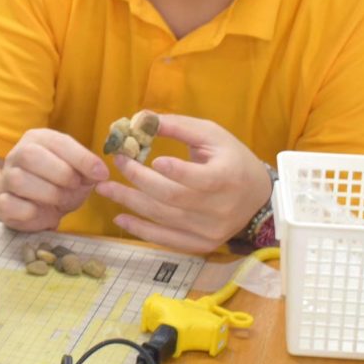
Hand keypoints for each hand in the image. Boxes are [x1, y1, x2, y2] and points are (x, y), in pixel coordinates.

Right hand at [0, 128, 108, 231]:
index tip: (101, 174)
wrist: (31, 205)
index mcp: (38, 139)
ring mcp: (6, 177)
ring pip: (19, 180)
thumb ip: (89, 171)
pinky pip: (10, 204)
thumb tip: (100, 173)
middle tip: (74, 186)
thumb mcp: (78, 174)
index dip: (82, 158)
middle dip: (60, 173)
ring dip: (48, 194)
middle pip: (30, 155)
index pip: (58, 142)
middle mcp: (17, 154)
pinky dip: (30, 211)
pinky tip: (40, 212)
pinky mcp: (0, 201)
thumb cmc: (57, 184)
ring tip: (60, 200)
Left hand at [93, 114, 273, 252]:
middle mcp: (219, 208)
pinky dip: (141, 231)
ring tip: (105, 188)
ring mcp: (210, 230)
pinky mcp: (202, 244)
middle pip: (172, 197)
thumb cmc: (231, 158)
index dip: (174, 170)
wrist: (258, 197)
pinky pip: (167, 240)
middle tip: (117, 162)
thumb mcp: (211, 135)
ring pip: (164, 218)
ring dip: (130, 202)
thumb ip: (178, 126)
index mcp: (227, 177)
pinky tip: (120, 218)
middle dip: (138, 178)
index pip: (197, 178)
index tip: (151, 158)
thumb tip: (140, 119)